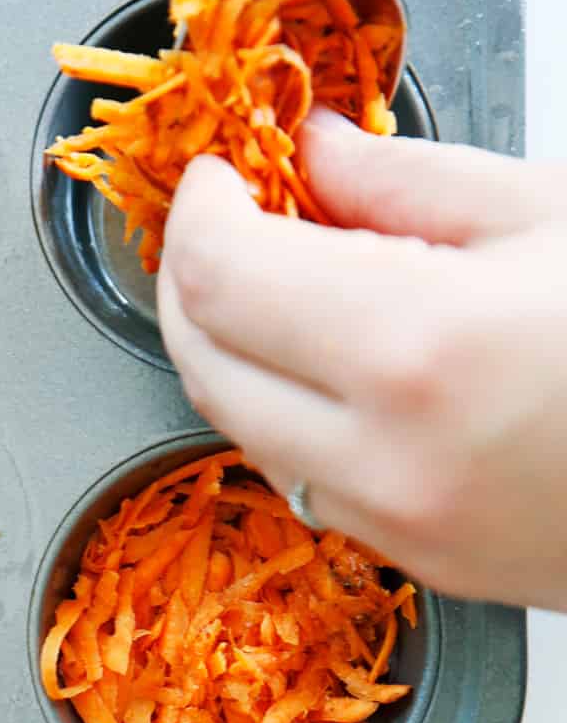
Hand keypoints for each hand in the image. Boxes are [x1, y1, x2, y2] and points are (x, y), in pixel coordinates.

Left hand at [156, 111, 566, 611]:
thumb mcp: (557, 212)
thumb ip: (408, 183)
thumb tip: (316, 156)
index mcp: (422, 351)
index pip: (224, 277)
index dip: (199, 210)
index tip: (215, 172)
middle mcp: (391, 462)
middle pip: (207, 366)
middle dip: (193, 281)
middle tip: (225, 217)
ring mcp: (407, 531)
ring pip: (247, 434)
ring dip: (237, 353)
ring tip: (284, 278)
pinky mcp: (431, 567)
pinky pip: (312, 482)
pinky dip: (294, 414)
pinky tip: (338, 360)